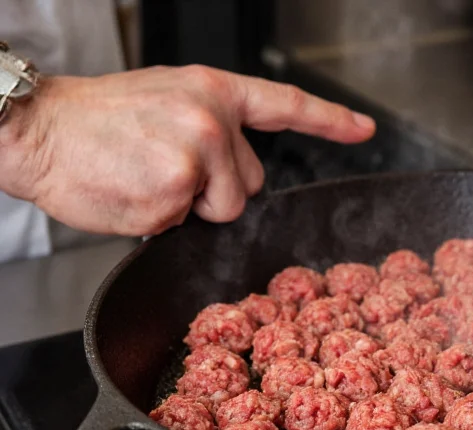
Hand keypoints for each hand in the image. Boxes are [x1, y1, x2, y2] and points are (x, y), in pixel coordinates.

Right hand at [0, 65, 375, 234]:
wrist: (39, 128)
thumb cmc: (96, 121)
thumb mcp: (165, 101)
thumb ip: (211, 129)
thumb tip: (234, 172)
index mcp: (213, 91)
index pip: (286, 104)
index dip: (331, 119)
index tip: (365, 129)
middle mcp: (213, 118)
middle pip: (250, 183)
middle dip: (215, 190)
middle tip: (163, 165)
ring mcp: (197, 152)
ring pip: (224, 210)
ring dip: (189, 208)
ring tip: (144, 176)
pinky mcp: (176, 188)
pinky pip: (184, 227)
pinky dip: (158, 220)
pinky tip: (131, 191)